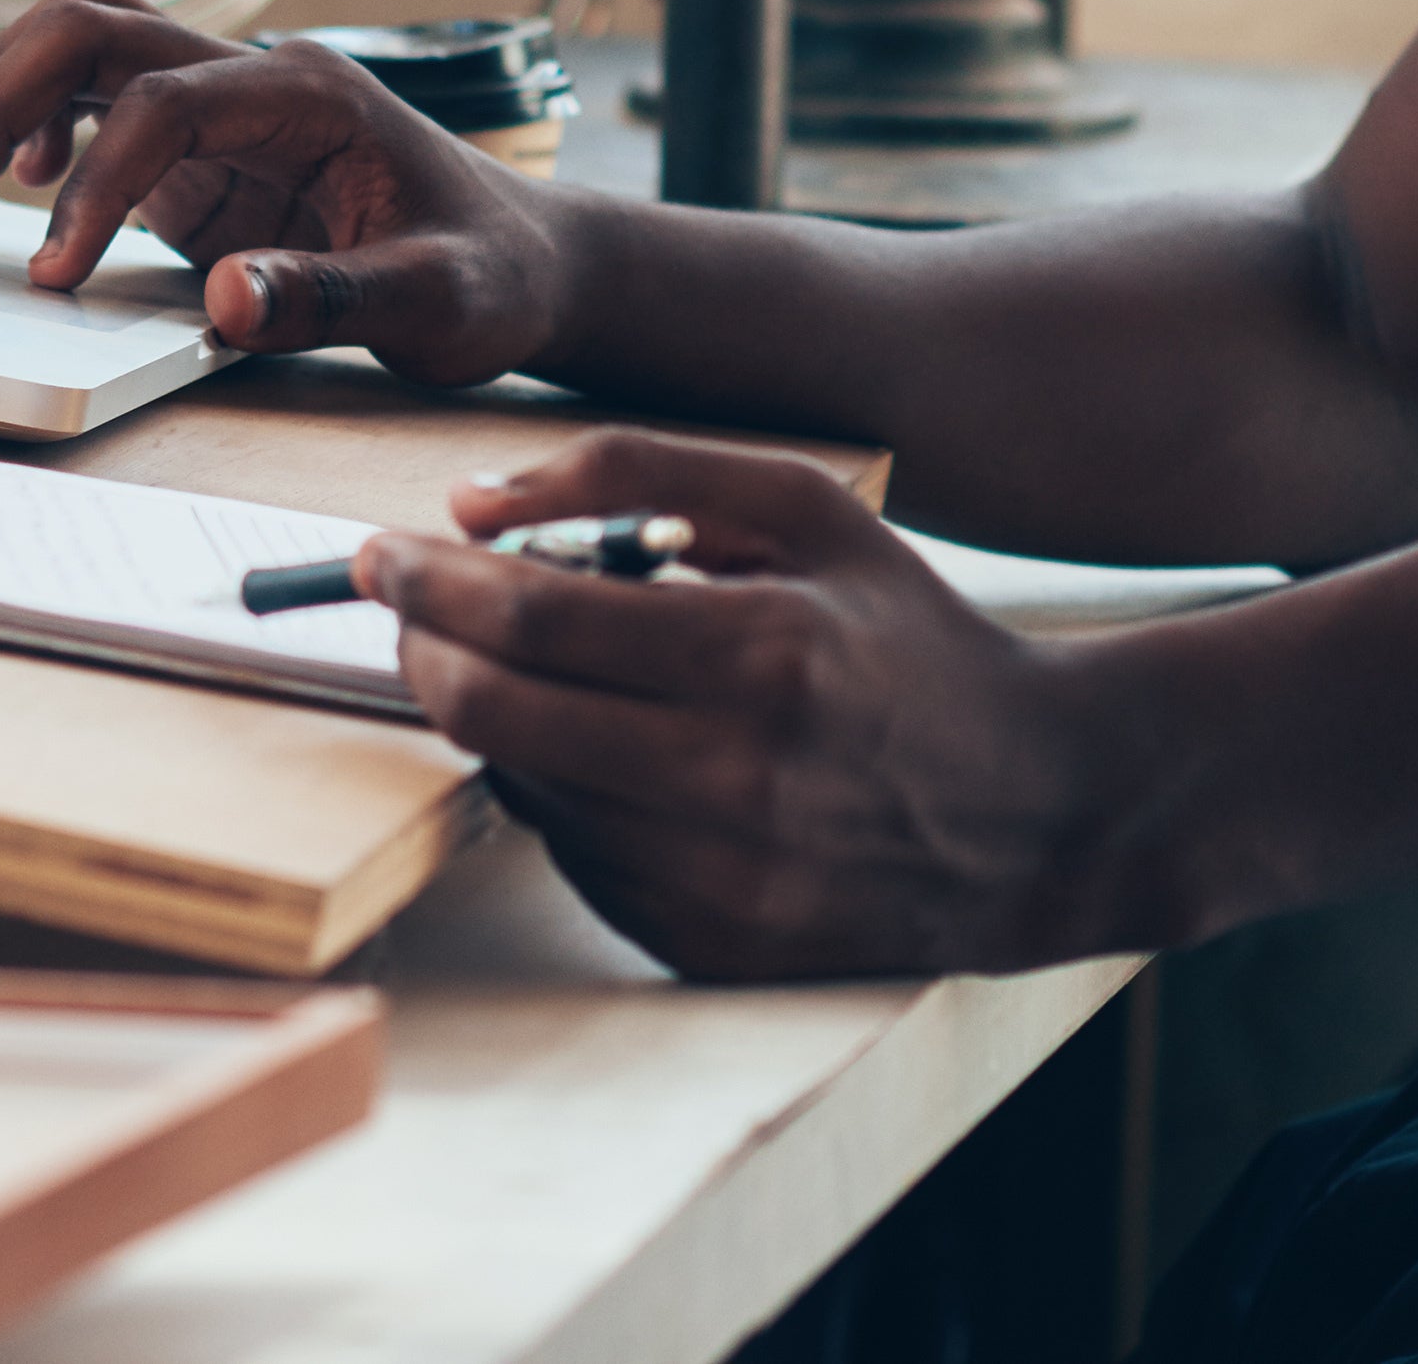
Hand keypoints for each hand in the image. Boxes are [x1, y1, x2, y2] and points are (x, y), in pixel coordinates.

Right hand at [0, 0, 573, 383]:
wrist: (527, 261)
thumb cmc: (491, 273)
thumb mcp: (436, 301)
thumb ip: (332, 299)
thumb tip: (221, 301)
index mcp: (311, 93)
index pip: (163, 98)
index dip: (97, 180)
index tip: (56, 271)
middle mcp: (256, 76)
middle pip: (95, 24)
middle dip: (3, 95)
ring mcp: (223, 106)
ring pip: (82, 38)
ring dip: (3, 95)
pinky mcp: (201, 150)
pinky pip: (94, 98)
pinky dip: (39, 125)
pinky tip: (30, 192)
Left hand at [366, 431, 1152, 980]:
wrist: (1034, 808)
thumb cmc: (906, 636)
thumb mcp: (803, 507)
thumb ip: (638, 472)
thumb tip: (473, 500)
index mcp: (762, 652)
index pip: (528, 616)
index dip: (427, 580)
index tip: (383, 552)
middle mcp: (735, 781)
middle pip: (493, 713)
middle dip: (423, 647)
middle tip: (411, 605)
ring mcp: (718, 880)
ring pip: (521, 787)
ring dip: (494, 717)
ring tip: (535, 667)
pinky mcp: (704, 945)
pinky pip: (574, 855)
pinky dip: (562, 791)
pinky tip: (613, 748)